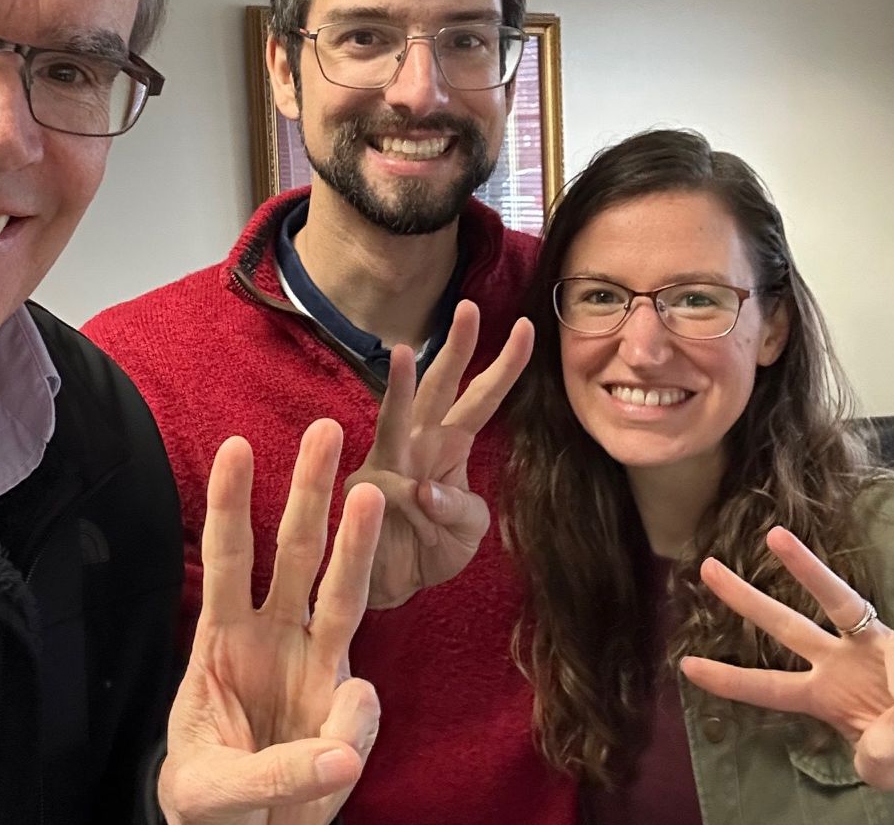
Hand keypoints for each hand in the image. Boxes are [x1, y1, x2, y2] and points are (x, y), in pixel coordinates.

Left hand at [157, 421, 385, 823]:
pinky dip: (358, 721)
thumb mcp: (209, 794)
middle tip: (327, 428)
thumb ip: (273, 775)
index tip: (237, 446)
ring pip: (343, 590)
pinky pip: (362, 704)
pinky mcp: (346, 708)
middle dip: (309, 490)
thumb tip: (345, 755)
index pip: (227, 558)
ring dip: (358, 540)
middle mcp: (273, 635)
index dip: (230, 504)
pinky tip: (338, 757)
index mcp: (220, 638)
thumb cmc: (211, 802)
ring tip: (373, 490)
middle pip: (295, 550)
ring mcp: (316, 664)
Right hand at [344, 300, 533, 608]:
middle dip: (456, 348)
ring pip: (396, 416)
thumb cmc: (431, 548)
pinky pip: (384, 486)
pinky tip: (410, 503)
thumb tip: (422, 492)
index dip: (506, 366)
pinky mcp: (364, 490)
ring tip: (405, 352)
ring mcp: (389, 462)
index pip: (482, 398)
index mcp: (450, 445)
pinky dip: (399, 498)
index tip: (528, 328)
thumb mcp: (468, 530)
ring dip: (400, 387)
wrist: (391, 585)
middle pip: (440, 387)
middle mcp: (419, 442)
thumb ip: (461, 508)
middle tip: (469, 308)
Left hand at [681, 526, 893, 792]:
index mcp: (823, 694)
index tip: (685, 665)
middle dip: (744, 598)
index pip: (768, 686)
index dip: (730, 679)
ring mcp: (874, 647)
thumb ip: (879, 757)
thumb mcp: (888, 769)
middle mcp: (840, 661)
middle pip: (785, 624)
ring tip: (775, 538)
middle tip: (705, 567)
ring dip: (805, 567)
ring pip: (837, 600)